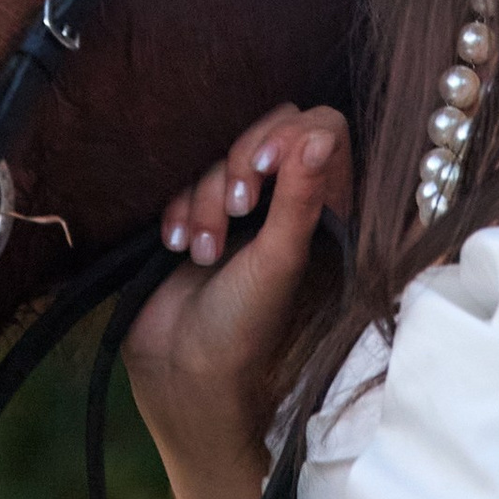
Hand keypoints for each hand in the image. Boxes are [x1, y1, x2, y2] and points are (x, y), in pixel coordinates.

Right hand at [127, 105, 352, 447]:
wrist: (181, 368)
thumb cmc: (246, 325)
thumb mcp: (280, 259)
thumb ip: (301, 196)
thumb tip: (320, 135)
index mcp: (321, 208)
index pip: (320, 130)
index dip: (291, 134)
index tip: (266, 167)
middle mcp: (283, 200)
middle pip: (265, 129)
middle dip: (240, 166)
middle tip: (236, 210)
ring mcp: (237, 207)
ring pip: (218, 157)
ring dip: (205, 201)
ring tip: (202, 253)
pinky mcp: (195, 215)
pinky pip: (183, 180)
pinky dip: (179, 211)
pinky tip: (177, 246)